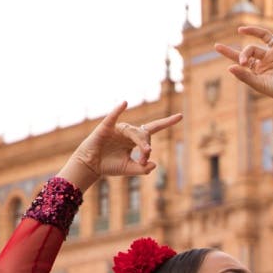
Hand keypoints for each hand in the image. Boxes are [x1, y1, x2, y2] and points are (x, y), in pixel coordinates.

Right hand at [59, 102, 181, 188]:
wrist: (91, 166)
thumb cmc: (109, 166)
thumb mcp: (129, 169)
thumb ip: (142, 169)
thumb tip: (154, 164)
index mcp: (134, 140)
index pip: (153, 129)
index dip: (167, 122)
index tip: (181, 116)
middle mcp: (127, 132)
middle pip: (144, 134)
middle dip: (147, 146)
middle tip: (144, 159)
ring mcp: (117, 129)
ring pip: (133, 132)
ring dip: (140, 142)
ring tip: (144, 153)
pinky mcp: (106, 128)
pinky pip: (113, 117)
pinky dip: (117, 110)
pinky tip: (124, 103)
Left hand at [215, 8, 272, 120]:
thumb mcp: (259, 84)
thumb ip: (244, 76)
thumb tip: (229, 67)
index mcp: (258, 70)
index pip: (240, 58)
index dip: (229, 52)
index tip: (217, 46)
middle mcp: (267, 59)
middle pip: (250, 49)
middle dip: (244, 53)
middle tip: (242, 60)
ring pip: (264, 36)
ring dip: (253, 31)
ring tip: (241, 29)